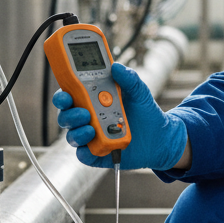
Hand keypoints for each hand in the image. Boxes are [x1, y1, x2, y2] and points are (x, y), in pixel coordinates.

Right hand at [53, 63, 187, 170]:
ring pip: (72, 136)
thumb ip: (128, 78)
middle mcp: (88, 118)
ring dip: (77, 133)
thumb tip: (116, 67)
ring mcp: (91, 137)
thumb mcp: (139, 92)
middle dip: (69, 114)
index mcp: (92, 100)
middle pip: (66, 116)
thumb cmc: (144, 112)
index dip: (62, 96)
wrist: (160, 136)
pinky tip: (92, 148)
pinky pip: (84, 155)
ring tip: (91, 129)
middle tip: (84, 113)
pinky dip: (85, 152)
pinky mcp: (97, 154)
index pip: (69, 96)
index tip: (65, 94)